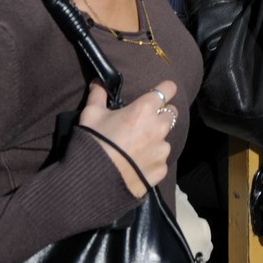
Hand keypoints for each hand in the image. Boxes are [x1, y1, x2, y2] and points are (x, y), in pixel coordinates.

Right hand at [80, 81, 177, 197]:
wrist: (93, 181)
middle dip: (160, 115)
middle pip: (171, 113)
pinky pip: (161, 160)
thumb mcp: (91, 115)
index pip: (169, 89)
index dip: (164, 89)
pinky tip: (136, 165)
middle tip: (143, 123)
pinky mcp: (161, 169)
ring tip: (136, 148)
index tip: (157, 93)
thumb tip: (98, 82)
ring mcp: (162, 149)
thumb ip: (98, 95)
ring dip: (156, 140)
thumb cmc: (93, 142)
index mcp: (145, 109)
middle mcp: (159, 127)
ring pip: (166, 138)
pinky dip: (152, 160)